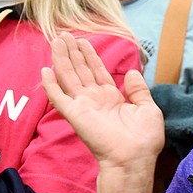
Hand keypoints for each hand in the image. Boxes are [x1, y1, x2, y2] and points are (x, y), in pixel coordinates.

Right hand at [41, 32, 164, 171]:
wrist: (134, 158)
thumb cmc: (144, 139)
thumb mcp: (147, 108)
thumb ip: (138, 90)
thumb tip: (131, 72)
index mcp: (111, 98)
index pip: (97, 72)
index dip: (89, 56)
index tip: (83, 41)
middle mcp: (95, 100)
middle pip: (80, 70)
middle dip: (72, 52)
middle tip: (64, 35)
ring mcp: (83, 106)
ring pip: (68, 77)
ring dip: (61, 59)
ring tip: (56, 41)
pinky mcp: (75, 115)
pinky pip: (59, 98)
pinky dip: (50, 85)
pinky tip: (45, 71)